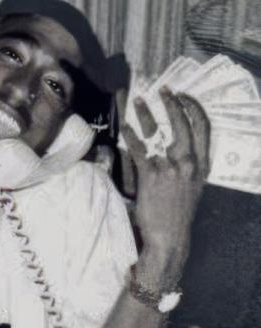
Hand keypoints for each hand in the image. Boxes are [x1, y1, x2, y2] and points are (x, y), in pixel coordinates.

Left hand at [119, 87, 209, 273]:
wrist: (169, 238)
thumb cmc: (177, 213)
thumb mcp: (191, 187)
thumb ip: (186, 166)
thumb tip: (173, 148)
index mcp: (201, 166)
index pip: (204, 129)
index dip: (193, 109)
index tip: (184, 96)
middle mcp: (189, 164)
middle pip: (183, 125)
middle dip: (172, 103)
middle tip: (163, 89)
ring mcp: (170, 169)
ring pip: (158, 133)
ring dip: (146, 114)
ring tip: (138, 100)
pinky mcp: (151, 176)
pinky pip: (138, 149)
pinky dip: (129, 136)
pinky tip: (123, 126)